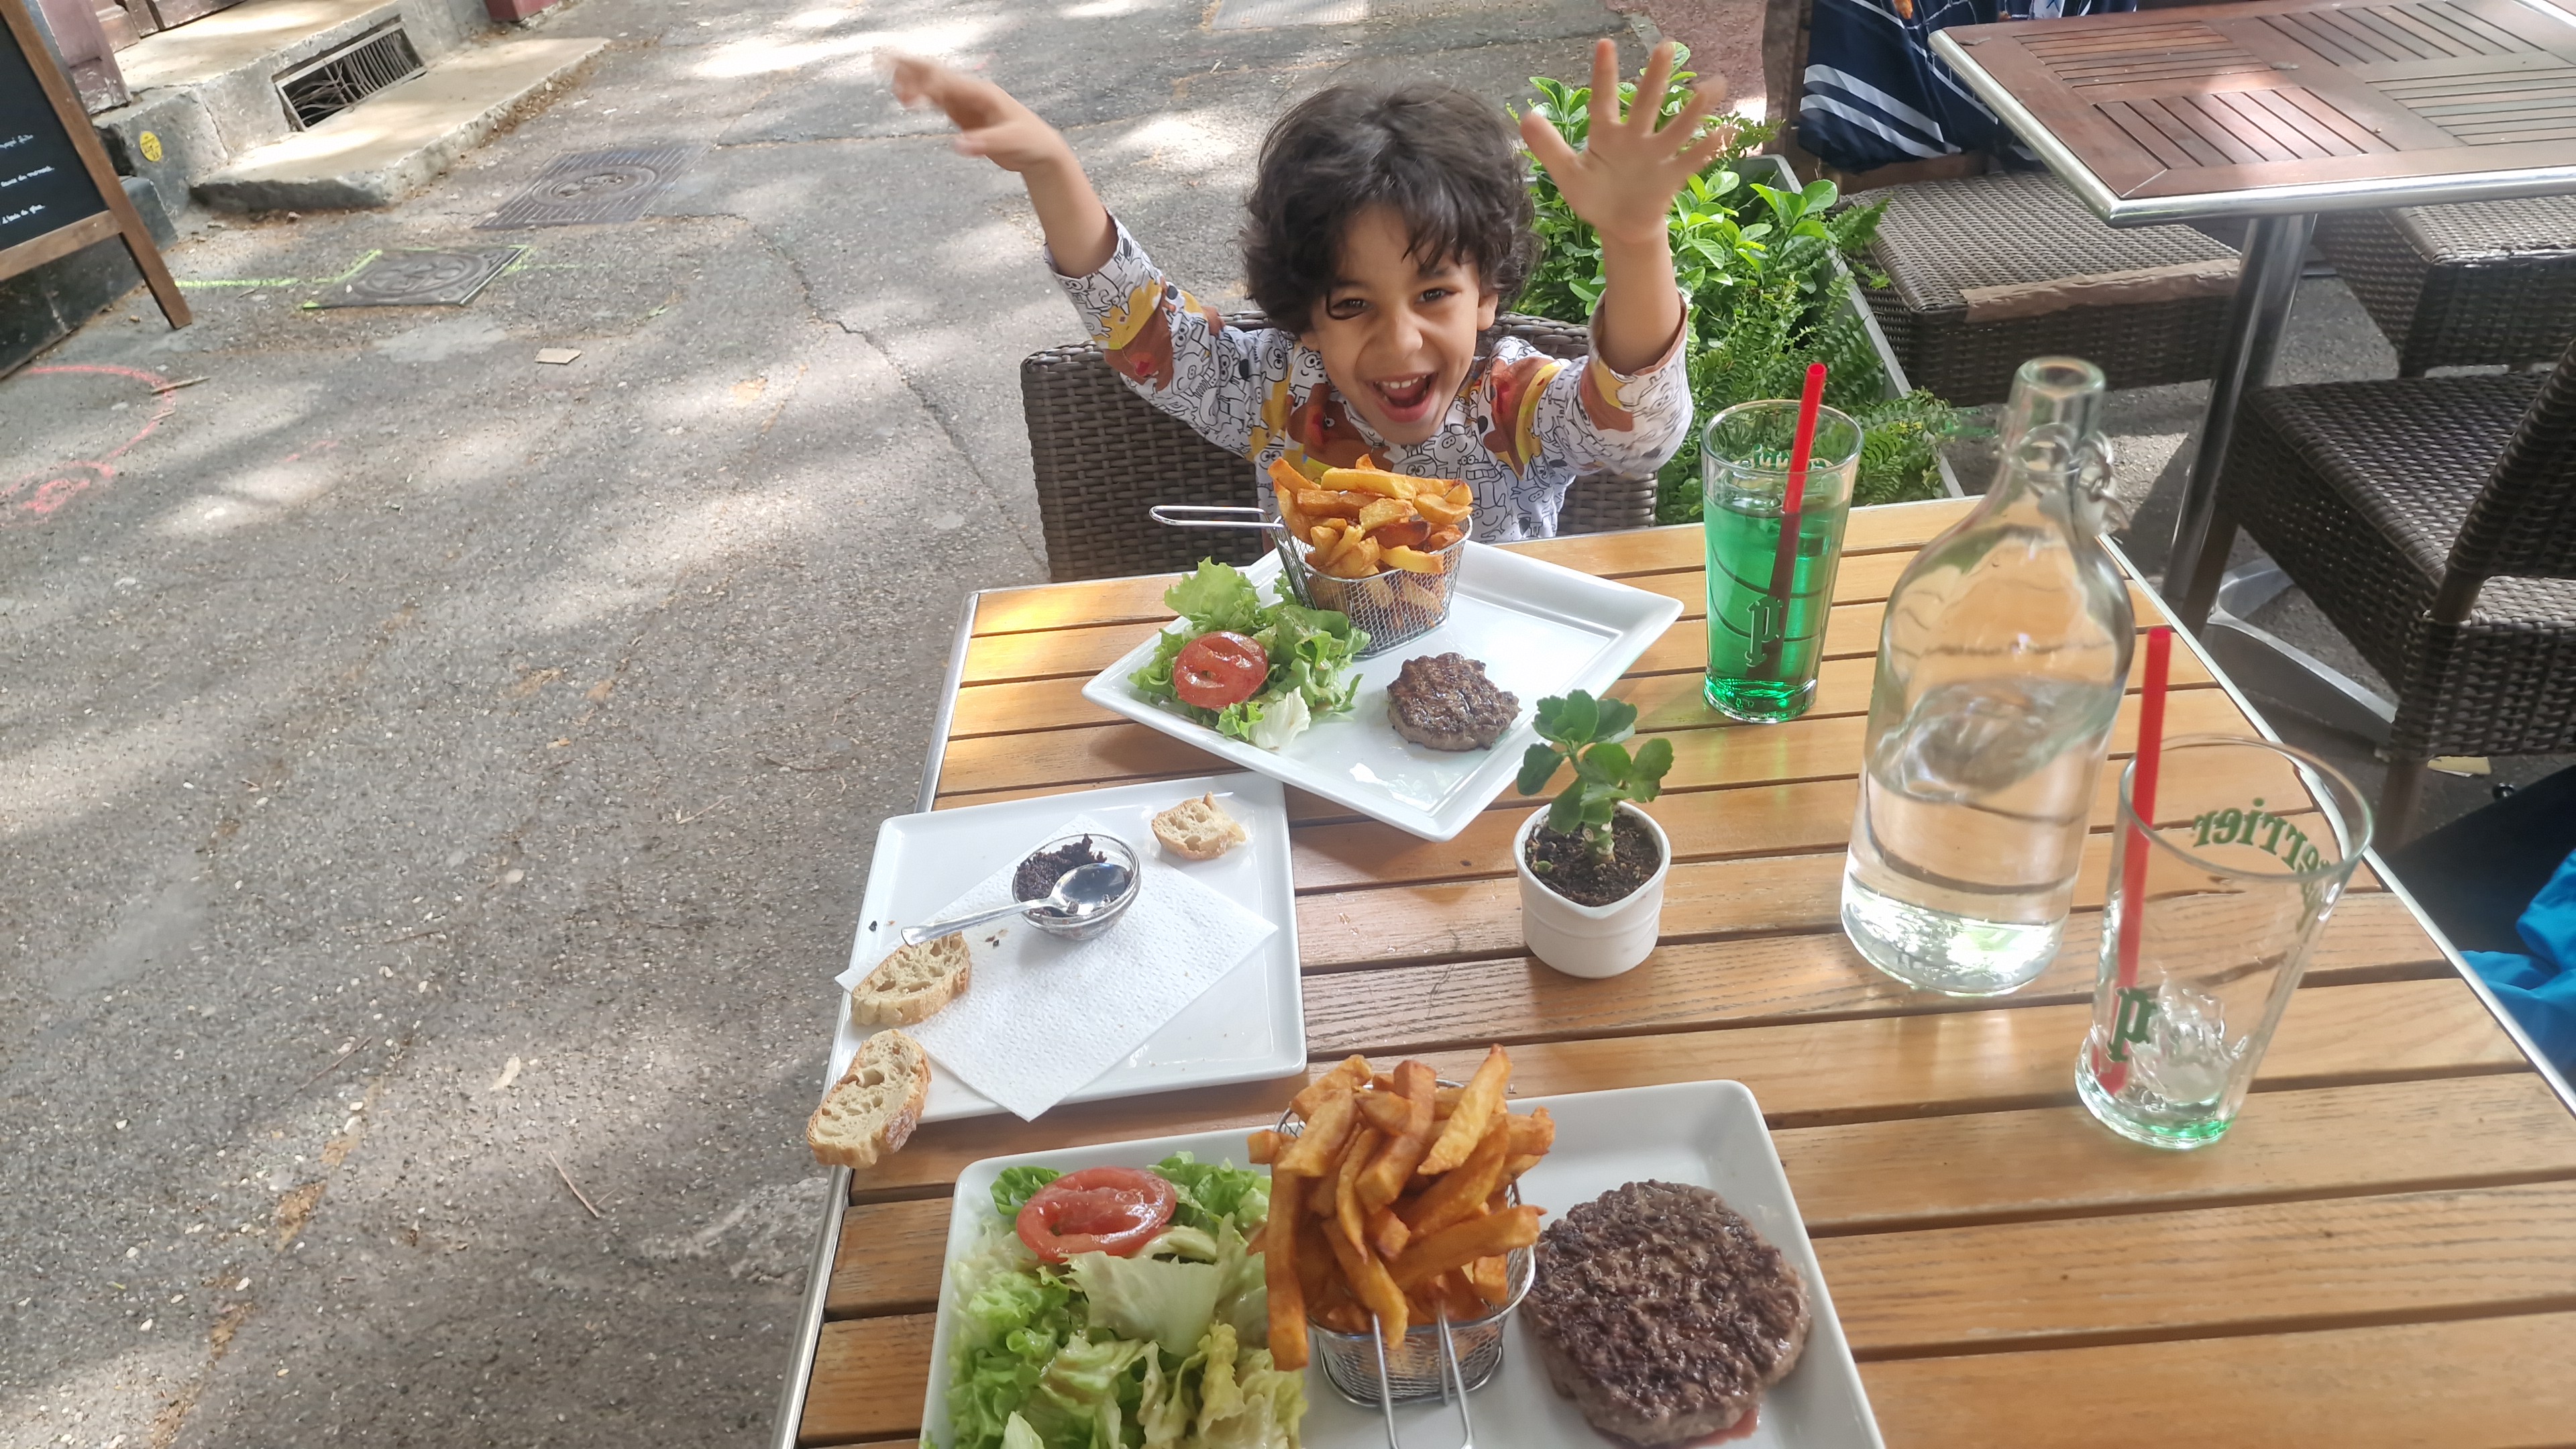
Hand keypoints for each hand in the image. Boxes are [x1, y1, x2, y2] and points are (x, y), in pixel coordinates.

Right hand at [885, 54, 1071, 174]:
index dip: (926, 82)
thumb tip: (957, 145)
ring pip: (932, 83)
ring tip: (883, 70)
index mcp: (983, 93)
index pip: (949, 82)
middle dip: (909, 65)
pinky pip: (936, 99)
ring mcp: (965, 102)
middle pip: (935, 73)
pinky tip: (904, 97)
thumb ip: (984, 143)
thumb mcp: (1010, 143)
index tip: (907, 91)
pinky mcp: (962, 114)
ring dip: (909, 77)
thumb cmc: (1029, 142)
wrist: (1039, 149)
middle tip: (880, 57)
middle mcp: (971, 92)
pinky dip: (919, 95)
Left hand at [1519, 40, 1731, 246]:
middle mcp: (1635, 138)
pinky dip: (1709, 148)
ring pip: (1677, 128)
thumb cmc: (1595, 196)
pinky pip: (1691, 160)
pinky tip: (1725, 132)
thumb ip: (1549, 147)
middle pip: (1647, 104)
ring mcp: (1656, 156)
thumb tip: (1525, 116)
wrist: (1619, 227)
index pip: (1603, 100)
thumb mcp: (1567, 174)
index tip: (1604, 44)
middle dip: (1656, 77)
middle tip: (1667, 45)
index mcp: (1606, 135)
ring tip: (1713, 85)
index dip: (1604, 75)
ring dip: (1694, 109)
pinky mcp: (1671, 176)